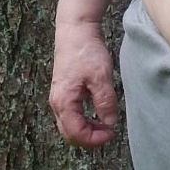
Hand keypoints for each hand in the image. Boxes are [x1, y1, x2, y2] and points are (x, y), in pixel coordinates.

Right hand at [50, 23, 119, 148]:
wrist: (76, 30)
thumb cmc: (86, 51)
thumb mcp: (101, 77)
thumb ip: (105, 102)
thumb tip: (110, 122)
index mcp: (63, 101)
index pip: (76, 133)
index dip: (95, 139)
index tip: (112, 133)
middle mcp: (57, 103)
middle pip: (70, 134)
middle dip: (89, 138)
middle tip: (109, 133)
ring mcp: (59, 98)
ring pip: (69, 126)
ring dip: (87, 130)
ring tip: (106, 125)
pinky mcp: (64, 92)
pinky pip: (71, 116)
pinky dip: (84, 121)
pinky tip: (98, 115)